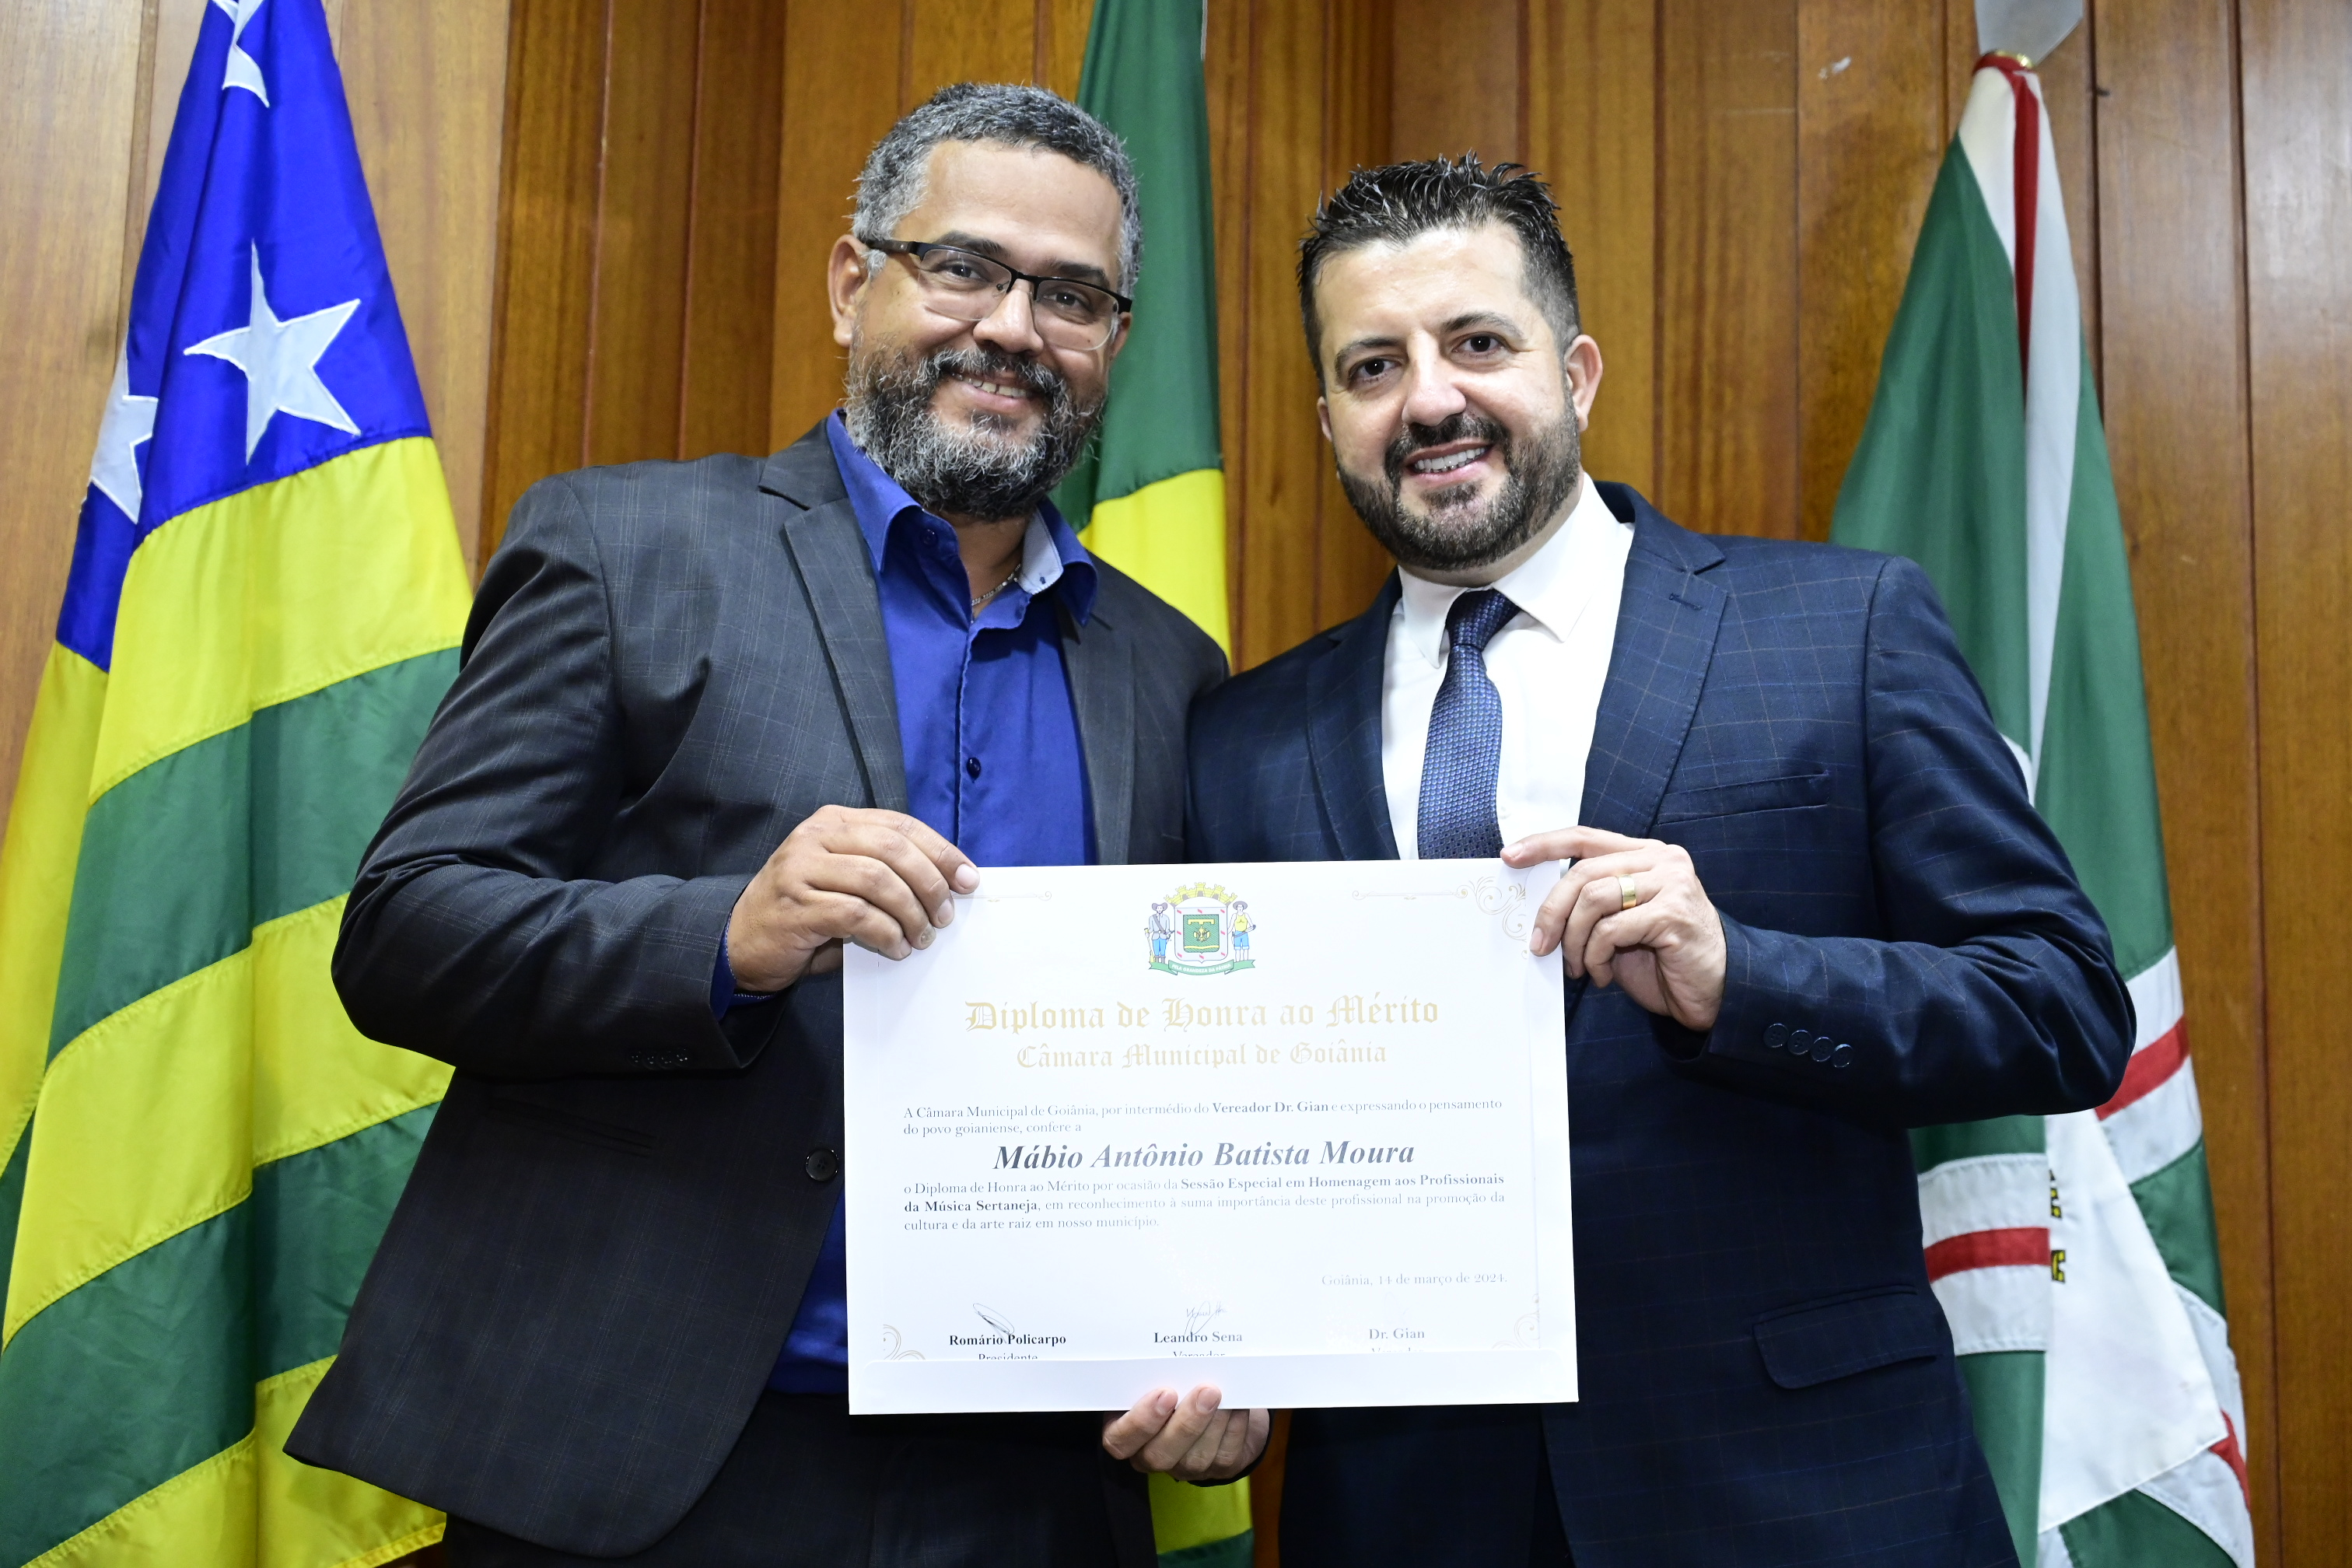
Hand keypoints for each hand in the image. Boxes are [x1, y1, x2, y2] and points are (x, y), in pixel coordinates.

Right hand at [724, 806, 977, 991]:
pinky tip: (895, 948)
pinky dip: (885, 933)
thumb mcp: (845, 880)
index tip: (968, 878)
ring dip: (911, 913)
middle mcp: (816, 838)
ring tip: (922, 937)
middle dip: (930, 883)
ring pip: (877, 880)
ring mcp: (801, 869)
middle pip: (892, 849)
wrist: (741, 942)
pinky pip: (856, 915)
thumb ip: (884, 872)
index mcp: (834, 822)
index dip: (940, 851)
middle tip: (945, 916)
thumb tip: (947, 887)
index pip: (900, 825)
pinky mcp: (796, 905)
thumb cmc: (805, 913)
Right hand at [1101, 1386, 1269, 1481]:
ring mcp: (1184, 1467)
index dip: (1139, 1422)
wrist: (1216, 1397)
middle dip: (1185, 1424)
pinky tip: (1238, 1404)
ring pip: (1195, 1458)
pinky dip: (1234, 1427)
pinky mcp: (1216, 1469)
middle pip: (1159, 1455)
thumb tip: (1167, 1347)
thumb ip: (1153, 1371)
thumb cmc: (1178, 1381)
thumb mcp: (1158, 1374)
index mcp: (1126, 1431)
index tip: (1164, 1393)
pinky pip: (1225, 1455)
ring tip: (1222, 1392)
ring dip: (1214, 1423)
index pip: (1119, 1441)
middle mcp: (1151, 1454)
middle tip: (1206, 1391)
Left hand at [1504, 826, 1726, 1029]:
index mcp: (1645, 855)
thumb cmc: (1663, 958)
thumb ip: (1591, 903)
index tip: (1509, 856)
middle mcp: (1661, 861)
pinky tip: (1602, 975)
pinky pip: (1611, 930)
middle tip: (1539, 944)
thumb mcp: (1620, 922)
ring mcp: (1671, 884)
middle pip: (1583, 873)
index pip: (1585, 837)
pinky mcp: (1673, 914)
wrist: (1715, 991)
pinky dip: (1595, 957)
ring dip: (1573, 940)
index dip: (1544, 845)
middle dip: (1552, 911)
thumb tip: (1538, 905)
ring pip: (1593, 899)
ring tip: (1578, 967)